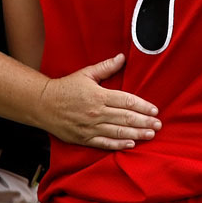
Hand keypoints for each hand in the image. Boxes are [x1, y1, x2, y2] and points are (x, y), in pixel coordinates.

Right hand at [37, 53, 161, 149]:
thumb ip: (106, 67)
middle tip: (158, 125)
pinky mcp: (84, 138)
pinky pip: (105, 143)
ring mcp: (90, 127)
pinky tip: (131, 144)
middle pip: (126, 118)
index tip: (155, 110)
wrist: (43, 104)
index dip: (143, 106)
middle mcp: (96, 112)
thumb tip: (122, 58)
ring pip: (118, 132)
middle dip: (144, 122)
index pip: (126, 101)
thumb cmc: (65, 87)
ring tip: (150, 135)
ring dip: (137, 134)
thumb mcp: (86, 73)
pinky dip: (119, 144)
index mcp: (98, 95)